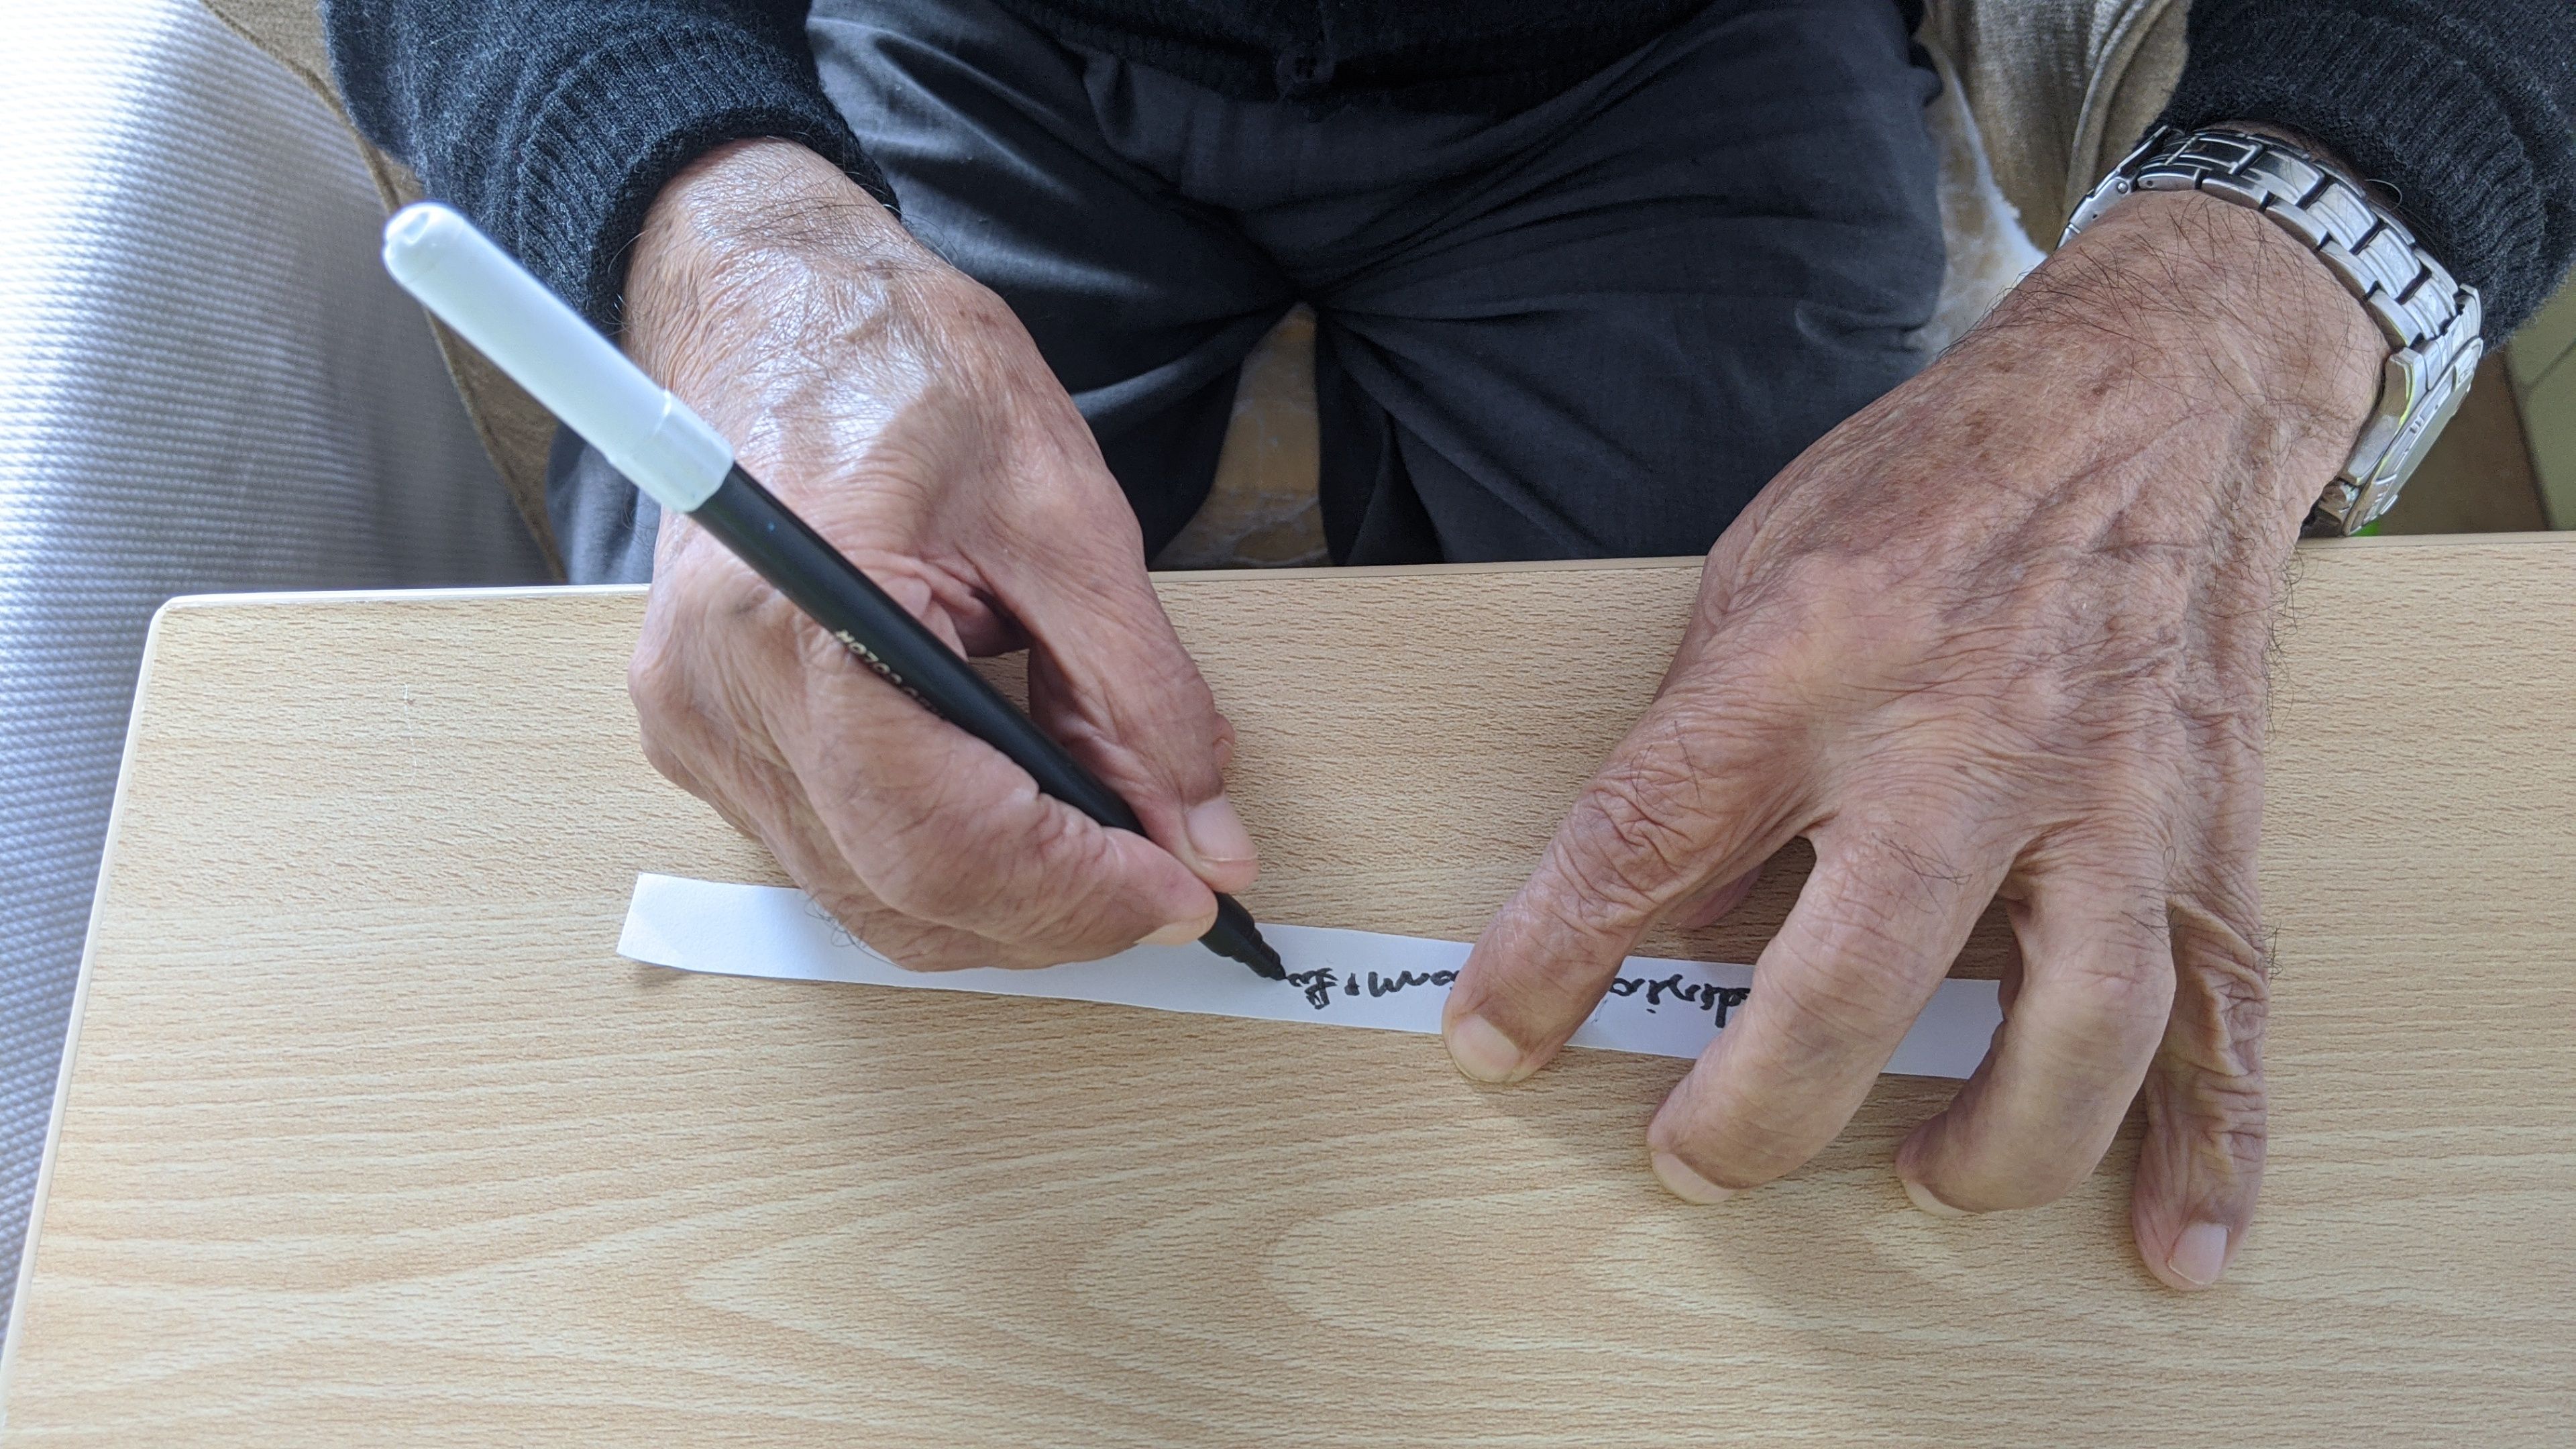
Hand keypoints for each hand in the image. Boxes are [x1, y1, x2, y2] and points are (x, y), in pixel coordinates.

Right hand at [624, 140, 1254, 967]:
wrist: (775, 306)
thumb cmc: (898, 365)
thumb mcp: (1067, 513)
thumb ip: (1139, 694)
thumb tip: (1200, 834)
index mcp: (797, 619)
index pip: (941, 839)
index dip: (1077, 893)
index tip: (1184, 894)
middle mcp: (718, 696)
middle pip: (903, 893)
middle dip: (1054, 913)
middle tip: (1169, 878)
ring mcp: (697, 728)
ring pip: (869, 898)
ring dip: (1004, 903)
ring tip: (1106, 846)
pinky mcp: (705, 739)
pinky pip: (836, 857)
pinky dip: (943, 866)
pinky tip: (1017, 818)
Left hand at [1442, 186, 2382, 1288]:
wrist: (2149, 395)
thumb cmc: (1934, 481)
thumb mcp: (1759, 568)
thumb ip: (1708, 745)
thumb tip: (1684, 925)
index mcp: (1813, 657)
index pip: (1650, 836)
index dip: (1551, 960)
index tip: (1493, 1044)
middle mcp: (1963, 738)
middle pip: (1852, 977)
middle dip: (1757, 1107)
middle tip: (1697, 1158)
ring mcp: (2106, 794)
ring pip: (2069, 1027)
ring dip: (1989, 1145)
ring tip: (1923, 1180)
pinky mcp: (2207, 829)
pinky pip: (2224, 1016)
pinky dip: (2208, 1147)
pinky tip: (2170, 1239)